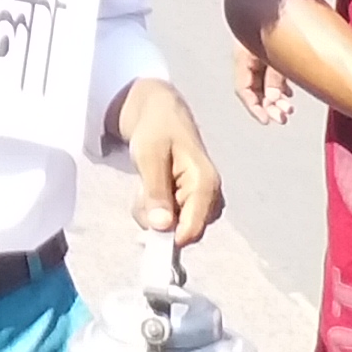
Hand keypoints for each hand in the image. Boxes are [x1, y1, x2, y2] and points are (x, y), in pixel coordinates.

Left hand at [115, 79, 222, 243]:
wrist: (161, 113)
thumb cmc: (157, 130)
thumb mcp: (149, 157)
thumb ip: (156, 192)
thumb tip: (162, 227)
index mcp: (206, 184)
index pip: (194, 227)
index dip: (170, 238)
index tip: (147, 235)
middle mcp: (210, 196)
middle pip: (184, 230)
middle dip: (158, 222)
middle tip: (140, 196)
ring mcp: (202, 200)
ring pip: (176, 226)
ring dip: (155, 215)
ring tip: (144, 187)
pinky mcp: (191, 201)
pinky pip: (173, 219)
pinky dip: (156, 210)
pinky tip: (148, 190)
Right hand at [230, 44, 300, 126]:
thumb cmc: (279, 27)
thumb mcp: (277, 56)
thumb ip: (274, 79)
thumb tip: (273, 100)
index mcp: (243, 56)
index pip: (242, 89)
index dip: (254, 107)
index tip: (267, 120)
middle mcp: (248, 56)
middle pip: (254, 89)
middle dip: (269, 106)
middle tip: (283, 118)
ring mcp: (258, 54)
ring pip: (263, 84)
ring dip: (276, 99)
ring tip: (289, 109)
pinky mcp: (268, 51)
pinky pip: (270, 75)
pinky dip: (279, 88)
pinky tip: (289, 94)